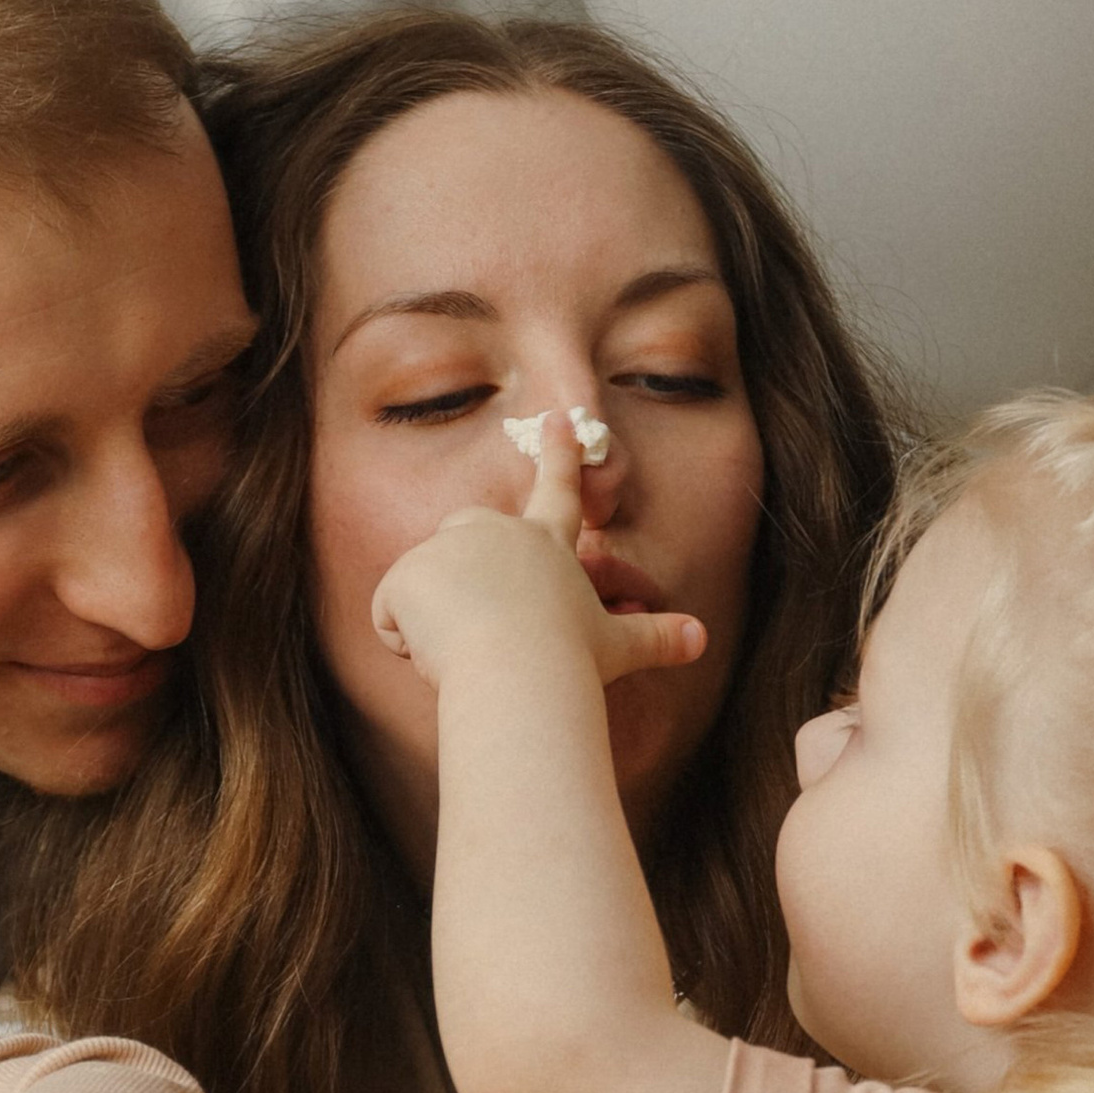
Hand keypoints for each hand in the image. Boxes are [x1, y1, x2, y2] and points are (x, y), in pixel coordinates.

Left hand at [371, 419, 705, 691]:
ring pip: (426, 586)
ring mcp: (447, 546)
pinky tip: (438, 656)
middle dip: (463, 568)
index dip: (560, 453)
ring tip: (471, 654)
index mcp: (547, 542)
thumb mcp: (617, 648)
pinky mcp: (407, 573)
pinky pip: (390, 616)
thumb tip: (703, 639)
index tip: (556, 417)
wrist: (520, 675)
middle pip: (467, 531)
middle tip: (487, 626)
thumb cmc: (571, 663)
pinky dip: (405, 642)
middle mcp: (496, 531)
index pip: (557, 489)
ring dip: (437, 622)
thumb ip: (657, 638)